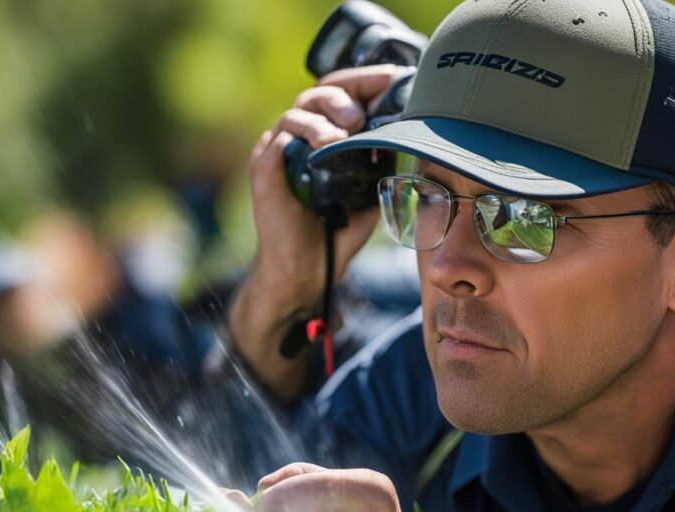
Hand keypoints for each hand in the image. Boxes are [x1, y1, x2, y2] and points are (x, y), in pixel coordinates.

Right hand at [248, 65, 401, 294]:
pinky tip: (326, 145)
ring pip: (297, 112)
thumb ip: (382, 159)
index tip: (391, 79)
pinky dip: (303, 136)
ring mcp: (277, 152)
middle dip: (346, 92)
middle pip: (318, 92)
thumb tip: (411, 132)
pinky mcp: (264, 171)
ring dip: (325, 115)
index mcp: (320, 135)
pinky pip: (279, 141)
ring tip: (348, 128)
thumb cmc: (336, 229)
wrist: (307, 269)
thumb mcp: (370, 188)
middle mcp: (296, 138)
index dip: (364, 80)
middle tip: (364, 111)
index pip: (339, 92)